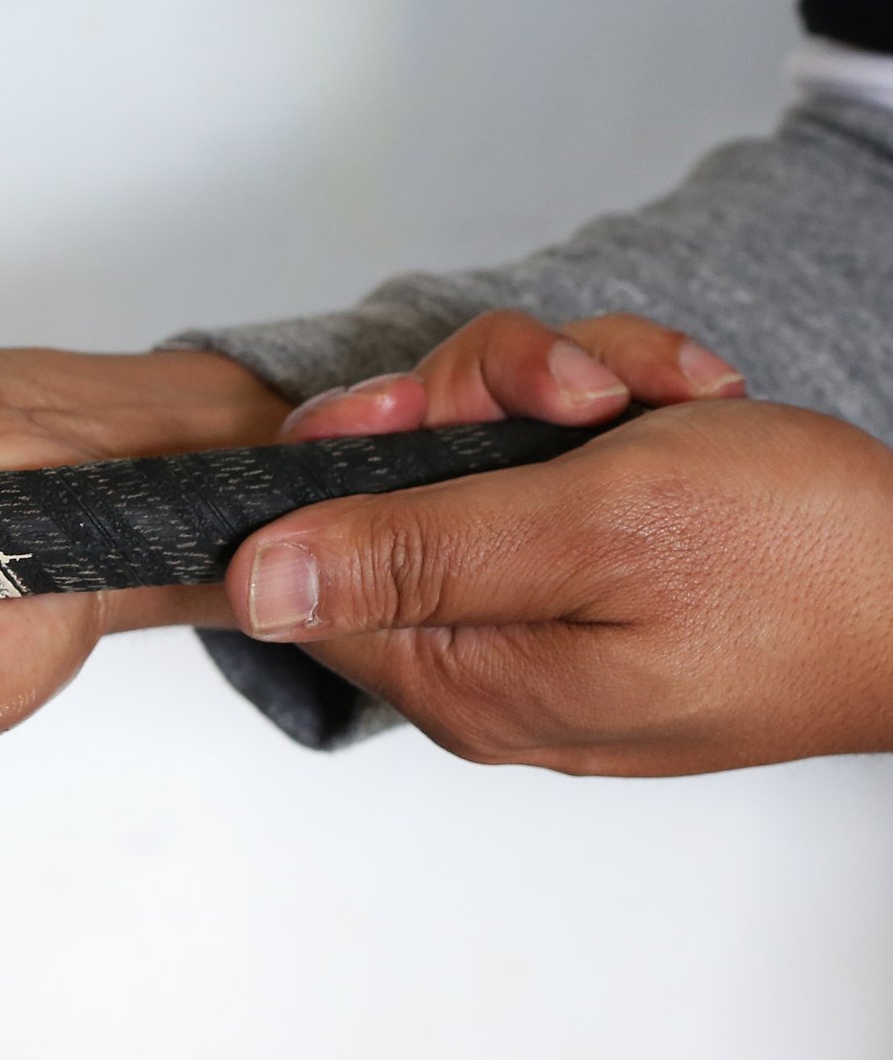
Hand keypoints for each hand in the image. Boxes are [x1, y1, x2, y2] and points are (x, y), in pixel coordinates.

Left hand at [224, 312, 892, 773]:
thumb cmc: (804, 565)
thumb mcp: (588, 531)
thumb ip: (412, 550)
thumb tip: (255, 586)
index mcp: (462, 673)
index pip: (312, 560)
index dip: (353, 457)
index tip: (428, 406)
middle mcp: (490, 655)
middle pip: (394, 487)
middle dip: (483, 399)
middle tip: (581, 394)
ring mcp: (550, 611)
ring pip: (484, 450)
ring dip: (569, 386)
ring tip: (665, 397)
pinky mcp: (609, 569)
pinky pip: (561, 465)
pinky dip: (622, 411)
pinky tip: (690, 405)